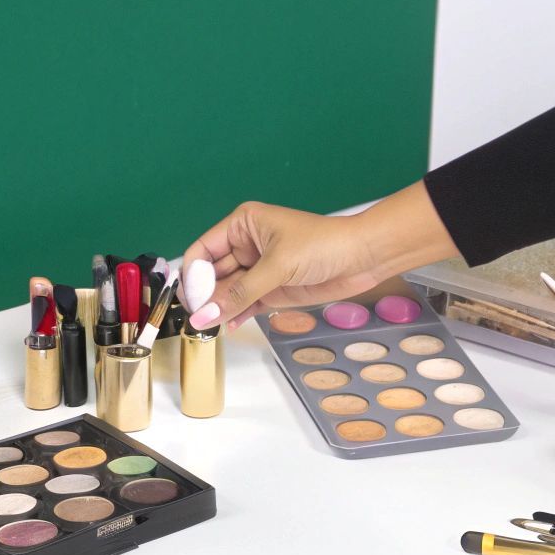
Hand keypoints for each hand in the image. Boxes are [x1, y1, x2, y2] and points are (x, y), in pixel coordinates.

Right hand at [181, 182, 462, 328]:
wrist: (364, 257)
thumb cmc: (322, 245)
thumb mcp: (277, 266)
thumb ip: (239, 293)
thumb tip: (203, 315)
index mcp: (242, 225)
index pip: (202, 250)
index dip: (193, 276)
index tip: (190, 301)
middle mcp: (245, 245)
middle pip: (211, 274)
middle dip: (204, 297)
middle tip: (197, 321)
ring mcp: (258, 269)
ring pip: (227, 291)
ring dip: (218, 309)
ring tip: (209, 328)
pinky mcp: (271, 289)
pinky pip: (244, 303)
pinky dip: (235, 315)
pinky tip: (228, 327)